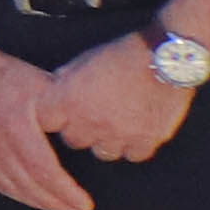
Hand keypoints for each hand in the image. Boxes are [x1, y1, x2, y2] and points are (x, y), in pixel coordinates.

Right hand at [0, 27, 93, 209]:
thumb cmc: (9, 75)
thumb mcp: (41, 84)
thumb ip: (65, 108)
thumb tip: (93, 129)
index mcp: (16, 127)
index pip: (44, 171)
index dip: (67, 193)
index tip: (88, 205)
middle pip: (30, 186)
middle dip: (60, 205)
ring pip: (13, 188)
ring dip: (41, 204)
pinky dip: (18, 195)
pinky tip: (34, 200)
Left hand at [36, 29, 192, 167]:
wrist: (164, 58)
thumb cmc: (121, 55)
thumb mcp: (83, 60)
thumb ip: (66, 79)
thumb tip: (54, 87)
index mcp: (67, 100)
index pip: (45, 121)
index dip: (53, 116)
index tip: (61, 111)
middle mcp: (89, 122)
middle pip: (73, 140)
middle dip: (79, 129)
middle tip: (91, 116)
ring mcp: (118, 135)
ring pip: (103, 152)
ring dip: (106, 141)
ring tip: (116, 124)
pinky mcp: (145, 141)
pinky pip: (133, 154)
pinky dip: (134, 146)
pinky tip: (137, 131)